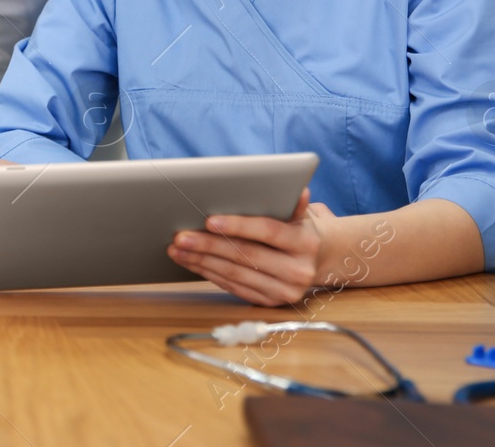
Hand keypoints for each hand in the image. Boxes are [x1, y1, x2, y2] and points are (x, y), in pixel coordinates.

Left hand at [167, 189, 338, 306]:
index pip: (268, 232)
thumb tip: (299, 191)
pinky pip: (234, 287)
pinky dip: (209, 273)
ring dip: (202, 261)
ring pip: (236, 274)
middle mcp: (299, 271)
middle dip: (209, 246)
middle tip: (181, 236)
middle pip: (246, 256)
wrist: (317, 261)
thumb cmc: (298, 229)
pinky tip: (191, 262)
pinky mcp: (270, 303)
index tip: (209, 221)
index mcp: (306, 243)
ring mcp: (285, 291)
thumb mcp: (300, 214)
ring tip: (177, 249)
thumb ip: (293, 204)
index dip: (238, 225)